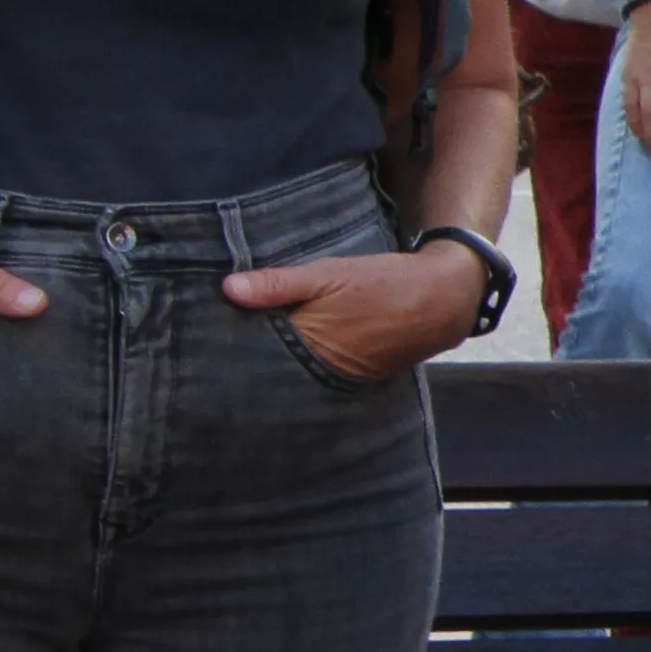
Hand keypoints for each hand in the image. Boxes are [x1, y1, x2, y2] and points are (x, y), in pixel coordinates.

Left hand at [221, 242, 481, 382]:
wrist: (445, 299)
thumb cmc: (385, 282)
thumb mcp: (331, 273)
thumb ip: (279, 283)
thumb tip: (228, 289)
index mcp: (309, 344)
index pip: (255, 354)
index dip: (230, 347)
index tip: (205, 341)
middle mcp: (321, 370)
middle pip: (272, 370)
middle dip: (249, 359)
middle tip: (216, 349)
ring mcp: (338, 378)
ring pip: (293, 374)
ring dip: (276, 363)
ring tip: (247, 351)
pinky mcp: (353, 378)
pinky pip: (315, 375)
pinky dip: (301, 366)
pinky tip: (291, 353)